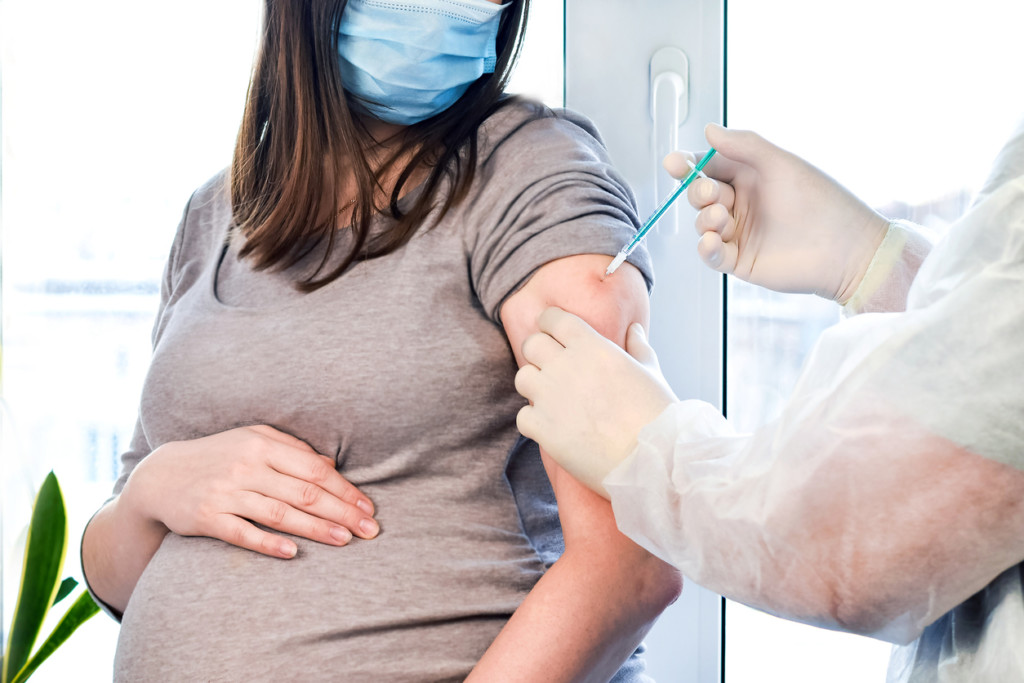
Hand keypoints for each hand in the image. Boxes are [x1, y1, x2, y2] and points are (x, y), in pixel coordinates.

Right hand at [120, 424, 378, 558]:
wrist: (160, 476)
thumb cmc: (219, 456)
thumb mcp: (254, 441)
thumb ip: (292, 450)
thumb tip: (331, 464)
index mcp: (263, 445)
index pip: (314, 469)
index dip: (344, 489)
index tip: (368, 507)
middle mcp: (247, 467)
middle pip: (304, 492)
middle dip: (342, 512)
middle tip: (370, 529)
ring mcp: (226, 492)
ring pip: (280, 513)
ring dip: (316, 529)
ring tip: (345, 540)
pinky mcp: (207, 517)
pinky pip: (243, 532)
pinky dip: (268, 542)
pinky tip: (293, 553)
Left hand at [515, 307, 676, 496]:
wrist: (652, 458)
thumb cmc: (656, 413)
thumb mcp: (651, 372)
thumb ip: (638, 346)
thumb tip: (634, 329)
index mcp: (591, 346)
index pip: (553, 319)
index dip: (551, 323)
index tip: (554, 333)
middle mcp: (565, 366)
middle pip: (531, 344)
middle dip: (539, 353)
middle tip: (552, 367)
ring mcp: (550, 397)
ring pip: (522, 378)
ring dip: (534, 385)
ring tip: (552, 398)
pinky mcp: (543, 428)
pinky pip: (523, 415)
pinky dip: (534, 420)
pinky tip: (552, 426)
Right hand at [666, 124, 889, 302]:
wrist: (844, 249)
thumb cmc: (821, 202)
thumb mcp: (781, 164)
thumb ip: (744, 145)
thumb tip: (708, 130)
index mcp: (750, 176)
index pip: (709, 166)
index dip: (689, 164)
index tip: (674, 163)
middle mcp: (742, 203)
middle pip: (700, 194)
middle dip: (699, 192)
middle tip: (712, 194)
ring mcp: (739, 233)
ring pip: (702, 223)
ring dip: (705, 219)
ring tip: (724, 219)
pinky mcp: (739, 261)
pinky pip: (711, 254)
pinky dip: (706, 248)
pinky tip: (712, 242)